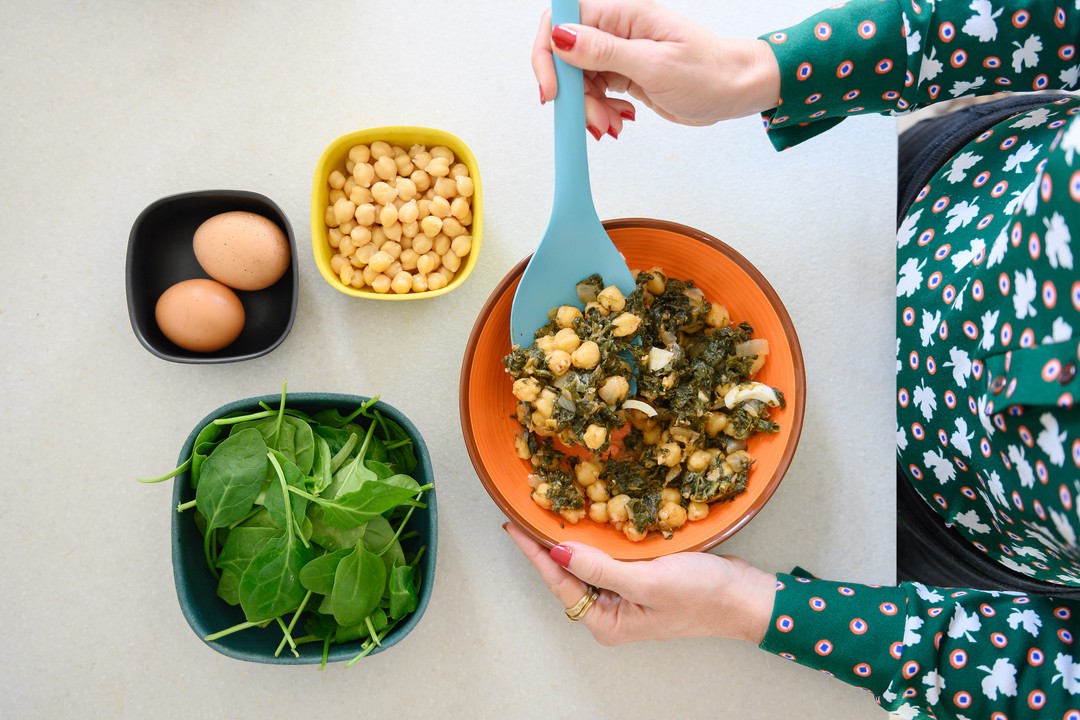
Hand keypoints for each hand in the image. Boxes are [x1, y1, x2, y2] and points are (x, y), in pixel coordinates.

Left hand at [504, 522, 775, 644]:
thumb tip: (558, 551)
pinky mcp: (639, 577)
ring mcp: (625, 594)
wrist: (744, 596)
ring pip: (587, 563)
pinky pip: (608, 555)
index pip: (560, 582)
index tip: (513, 526)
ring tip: (548, 510)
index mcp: (607, 622)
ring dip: (572, 538)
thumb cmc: (702, 596)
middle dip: (549, 544)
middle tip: (526, 511)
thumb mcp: (648, 581)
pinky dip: (597, 537)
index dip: (535, 553)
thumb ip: (600, 568)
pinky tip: (587, 516)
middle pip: (568, 574)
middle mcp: (611, 611)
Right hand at [531, 0, 780, 137]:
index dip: (549, 54)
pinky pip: (595, 92)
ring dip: (588, 108)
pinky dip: (601, 111)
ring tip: (612, 124)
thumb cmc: (710, 73)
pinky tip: (619, 119)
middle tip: (594, 120)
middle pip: (566, 55)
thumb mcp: (655, 65)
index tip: (553, 91)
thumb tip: (562, 37)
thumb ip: (605, 52)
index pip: (563, 20)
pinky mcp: (623, 73)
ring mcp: (618, 52)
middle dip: (573, 93)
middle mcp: (616, 28)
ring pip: (579, 79)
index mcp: (623, 13)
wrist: (735, 90)